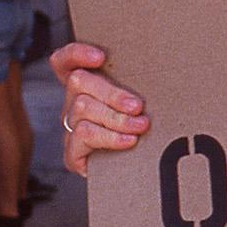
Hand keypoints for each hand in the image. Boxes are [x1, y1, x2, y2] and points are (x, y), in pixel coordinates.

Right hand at [50, 41, 149, 176]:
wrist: (135, 172)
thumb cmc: (140, 126)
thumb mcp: (137, 101)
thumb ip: (136, 84)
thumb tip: (162, 65)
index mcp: (85, 86)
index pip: (64, 61)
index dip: (76, 53)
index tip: (100, 57)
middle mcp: (72, 103)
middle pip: (78, 82)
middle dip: (112, 93)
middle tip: (138, 106)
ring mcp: (70, 127)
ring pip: (83, 108)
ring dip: (116, 117)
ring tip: (140, 125)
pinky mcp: (71, 153)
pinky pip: (84, 135)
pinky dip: (109, 136)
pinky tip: (129, 141)